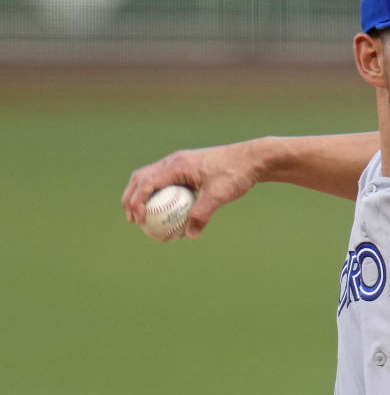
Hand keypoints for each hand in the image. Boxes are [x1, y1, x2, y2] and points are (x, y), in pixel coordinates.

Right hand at [121, 142, 259, 238]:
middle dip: (131, 198)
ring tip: (141, 217)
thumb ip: (202, 214)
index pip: (147, 182)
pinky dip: (157, 194)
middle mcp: (174, 161)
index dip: (137, 201)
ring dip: (141, 195)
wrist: (252, 159)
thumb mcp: (219, 195)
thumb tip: (189, 235)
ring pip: (151, 178)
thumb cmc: (235, 173)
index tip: (138, 219)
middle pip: (141, 178)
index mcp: (177, 164)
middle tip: (132, 220)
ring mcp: (179, 163)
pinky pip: (165, 181)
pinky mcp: (187, 168)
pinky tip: (164, 212)